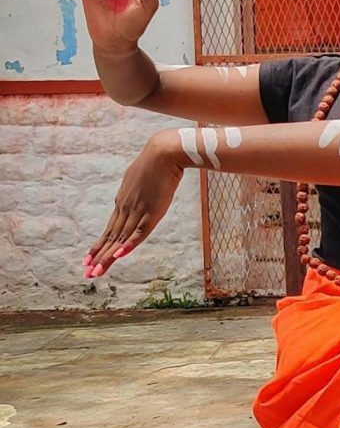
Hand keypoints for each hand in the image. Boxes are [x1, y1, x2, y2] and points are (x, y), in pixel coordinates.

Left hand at [84, 131, 183, 277]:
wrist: (164, 153)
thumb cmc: (156, 163)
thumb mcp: (142, 180)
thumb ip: (138, 191)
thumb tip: (138, 194)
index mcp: (123, 202)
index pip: (109, 230)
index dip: (99, 246)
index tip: (89, 260)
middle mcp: (126, 208)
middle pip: (110, 237)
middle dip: (98, 257)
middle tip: (87, 273)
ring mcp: (137, 210)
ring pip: (120, 238)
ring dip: (107, 257)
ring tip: (96, 272)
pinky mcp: (151, 211)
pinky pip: (138, 231)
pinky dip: (128, 244)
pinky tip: (118, 255)